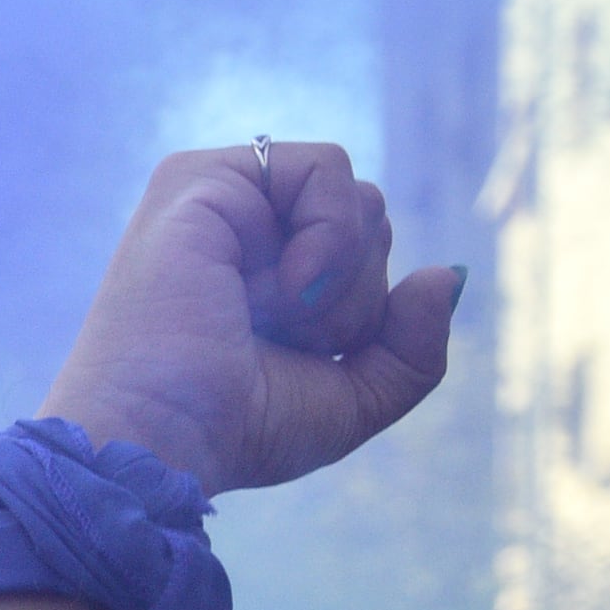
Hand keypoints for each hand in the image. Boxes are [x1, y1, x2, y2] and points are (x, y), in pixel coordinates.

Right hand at [40, 143, 462, 498]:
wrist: (161, 441)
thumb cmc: (233, 428)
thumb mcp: (353, 396)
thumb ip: (413, 345)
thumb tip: (449, 273)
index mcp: (261, 261)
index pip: (365, 247)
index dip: (364, 311)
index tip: (304, 357)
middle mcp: (238, 219)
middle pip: (372, 217)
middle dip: (356, 297)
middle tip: (288, 340)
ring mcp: (217, 193)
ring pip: (360, 198)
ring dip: (343, 281)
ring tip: (275, 318)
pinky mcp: (201, 178)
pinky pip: (326, 169)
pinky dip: (332, 239)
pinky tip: (287, 287)